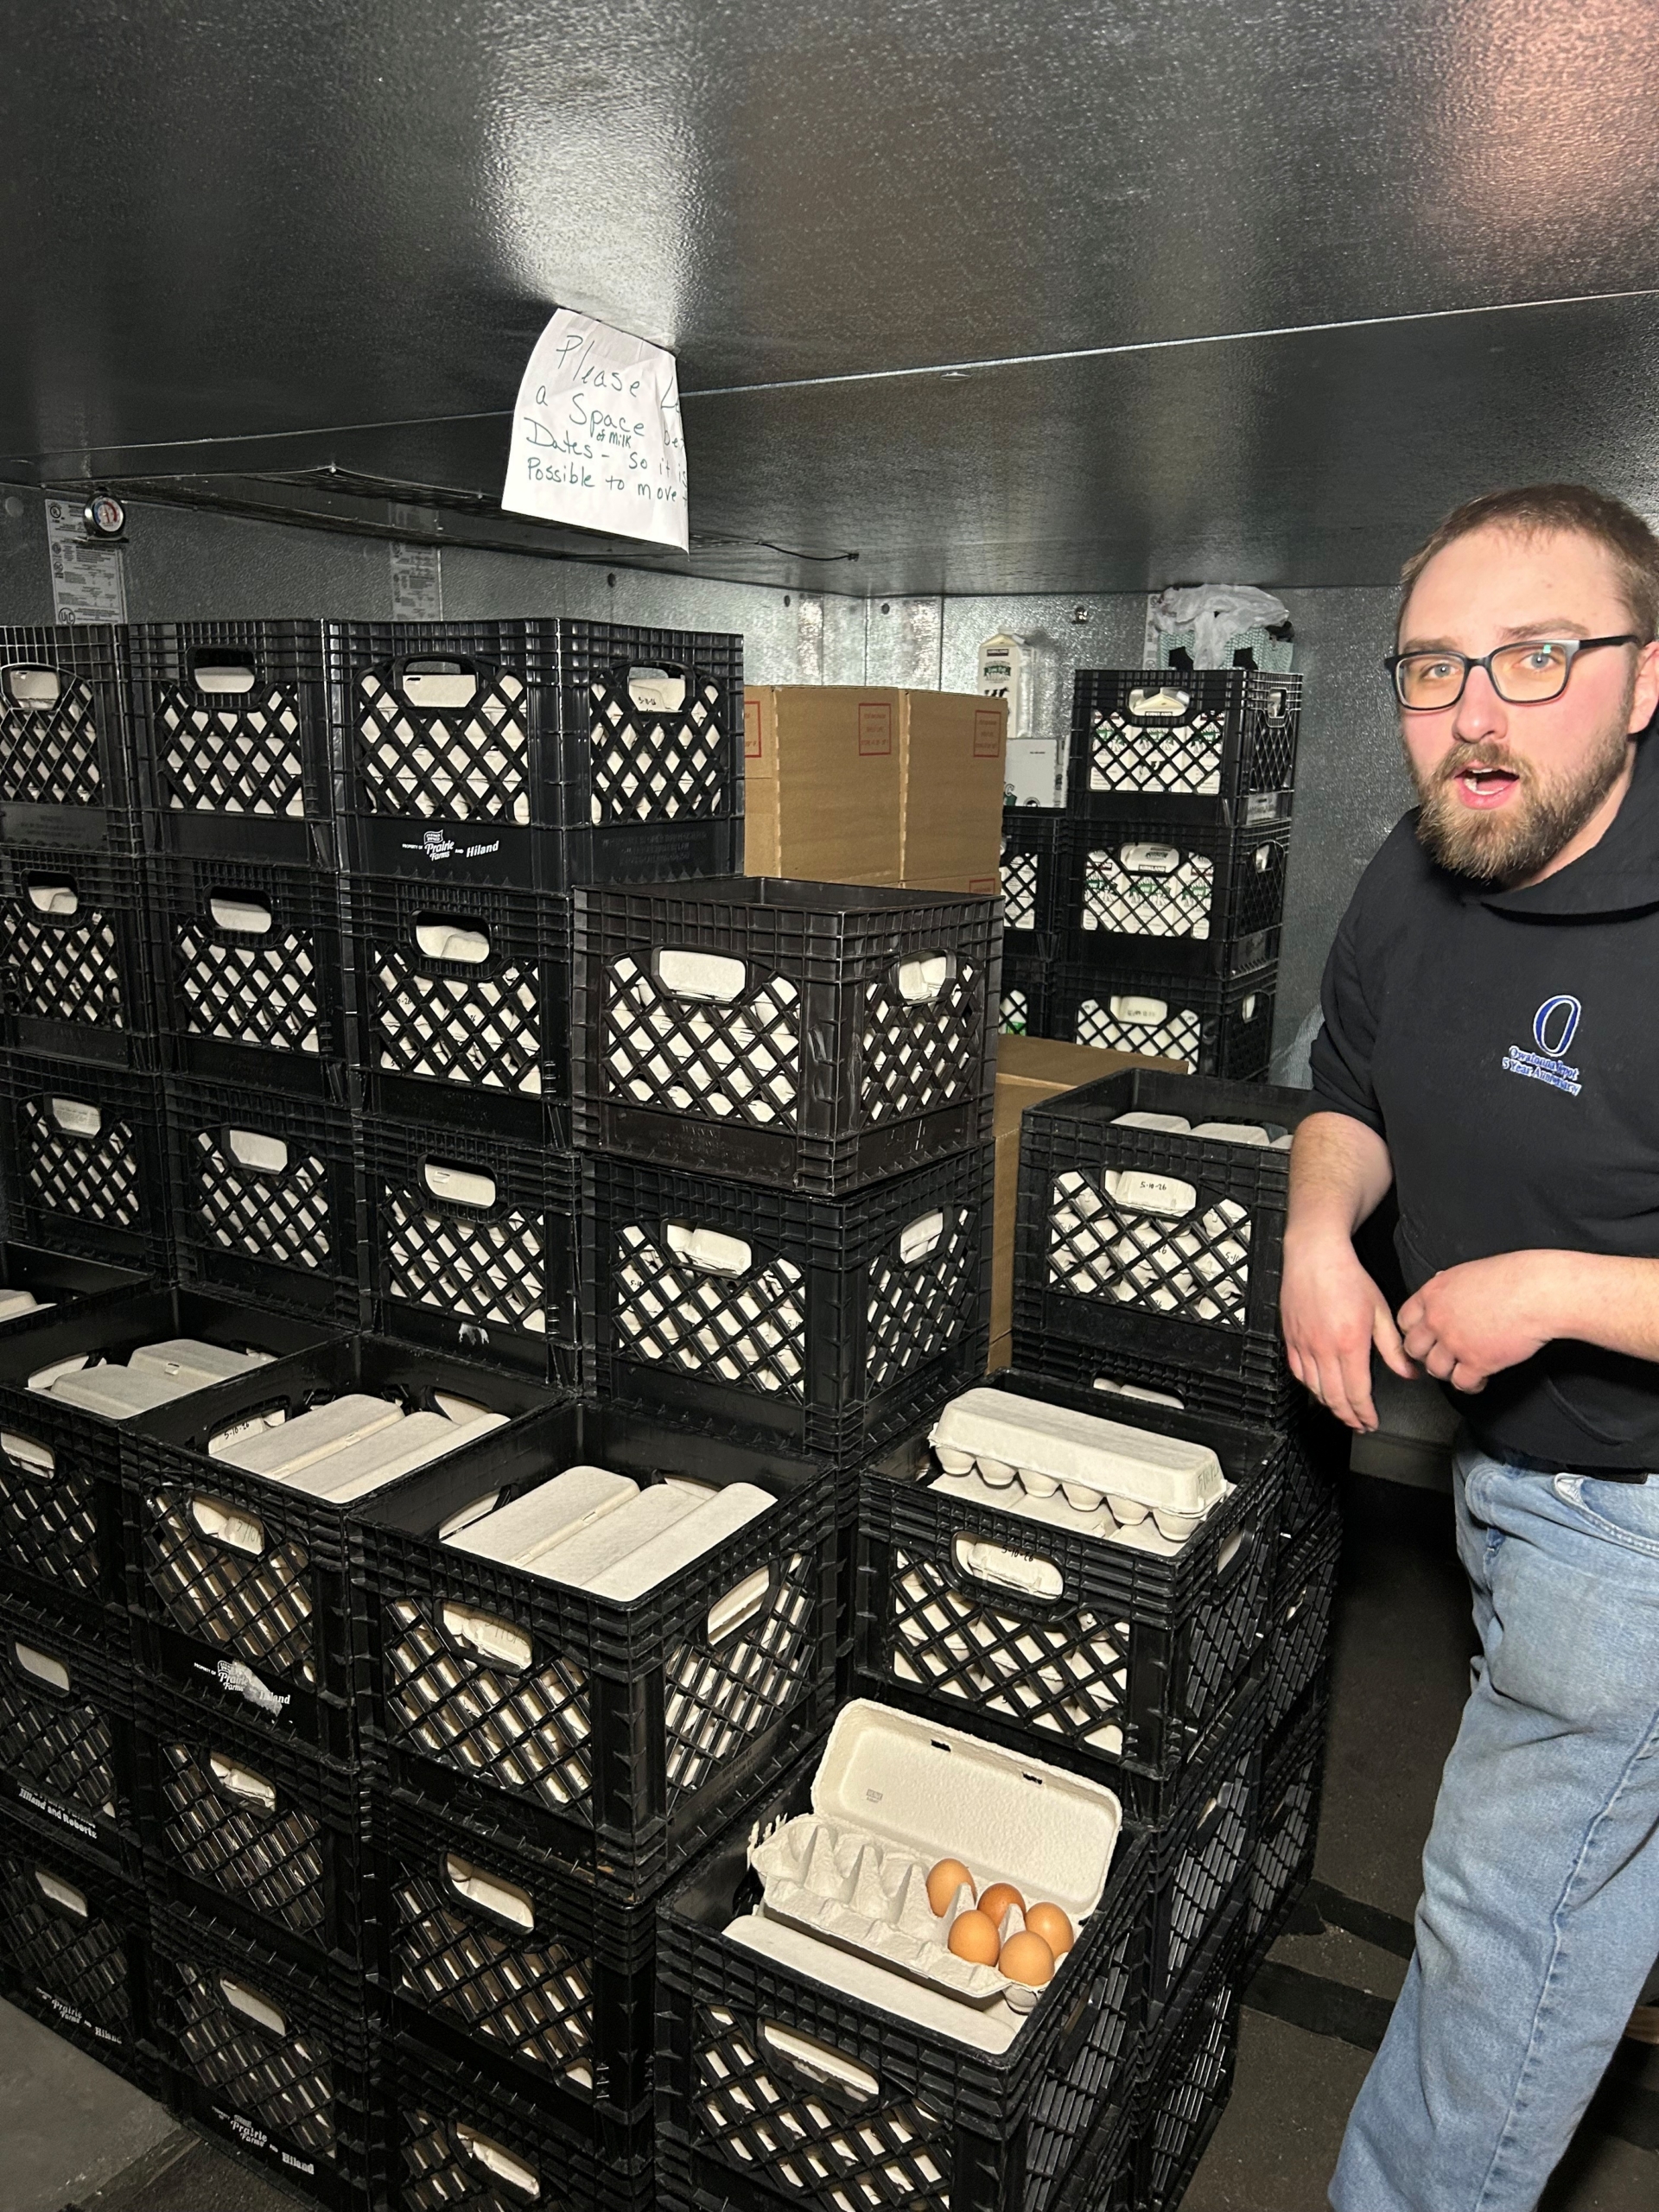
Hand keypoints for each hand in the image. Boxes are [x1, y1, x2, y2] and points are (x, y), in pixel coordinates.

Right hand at [1281, 1231, 1419, 1431]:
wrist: (1316, 1256)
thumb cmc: (1348, 1277)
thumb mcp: (1380, 1311)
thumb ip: (1393, 1347)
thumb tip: (1408, 1372)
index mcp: (1350, 1344)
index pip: (1357, 1393)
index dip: (1365, 1413)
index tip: (1371, 1421)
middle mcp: (1323, 1349)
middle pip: (1334, 1398)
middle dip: (1348, 1416)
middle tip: (1359, 1424)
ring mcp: (1303, 1345)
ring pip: (1314, 1389)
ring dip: (1329, 1405)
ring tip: (1342, 1411)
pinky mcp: (1290, 1338)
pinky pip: (1298, 1372)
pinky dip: (1310, 1387)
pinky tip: (1319, 1389)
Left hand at [1396, 1252, 1567, 1392]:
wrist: (1539, 1292)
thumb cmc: (1514, 1277)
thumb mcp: (1469, 1271)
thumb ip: (1449, 1286)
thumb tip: (1442, 1287)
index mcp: (1434, 1294)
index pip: (1404, 1320)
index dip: (1414, 1332)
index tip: (1423, 1338)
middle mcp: (1438, 1319)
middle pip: (1413, 1348)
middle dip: (1426, 1354)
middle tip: (1440, 1356)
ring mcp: (1455, 1342)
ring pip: (1434, 1369)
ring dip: (1447, 1371)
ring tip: (1460, 1368)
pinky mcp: (1477, 1362)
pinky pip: (1461, 1383)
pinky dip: (1470, 1385)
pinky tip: (1479, 1379)